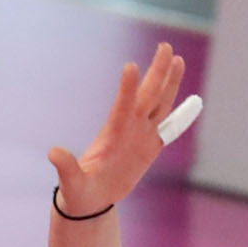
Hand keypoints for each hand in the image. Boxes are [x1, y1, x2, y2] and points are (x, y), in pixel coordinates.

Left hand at [48, 42, 189, 218]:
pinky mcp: (150, 148)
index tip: (130, 66)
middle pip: (147, 96)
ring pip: (160, 105)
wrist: (90, 201)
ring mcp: (141, 136)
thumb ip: (66, 167)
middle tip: (165, 46)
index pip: (122, 107)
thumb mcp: (71, 182)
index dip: (127, 89)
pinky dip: (182, 117)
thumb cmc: (78, 191)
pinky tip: (194, 102)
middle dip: (157, 73)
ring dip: (170, 84)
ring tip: (178, 60)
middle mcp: (128, 129)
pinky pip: (169, 129)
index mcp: (112, 135)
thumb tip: (53, 153)